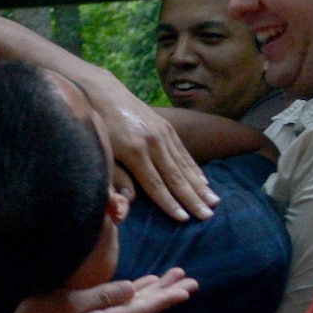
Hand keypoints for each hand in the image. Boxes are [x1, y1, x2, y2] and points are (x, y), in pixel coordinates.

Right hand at [0, 270, 198, 312]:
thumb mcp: (70, 304)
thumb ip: (103, 296)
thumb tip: (133, 289)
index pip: (146, 308)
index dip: (168, 297)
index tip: (188, 288)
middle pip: (147, 307)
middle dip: (169, 291)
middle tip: (191, 279)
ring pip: (137, 306)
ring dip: (156, 291)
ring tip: (175, 278)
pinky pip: (125, 306)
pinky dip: (138, 294)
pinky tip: (143, 287)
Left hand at [84, 76, 215, 221]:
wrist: (103, 93)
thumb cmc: (98, 128)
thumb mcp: (102, 153)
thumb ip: (116, 178)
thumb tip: (130, 203)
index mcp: (135, 151)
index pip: (155, 184)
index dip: (169, 203)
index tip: (184, 219)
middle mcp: (153, 142)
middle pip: (175, 176)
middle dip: (192, 199)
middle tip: (207, 216)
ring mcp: (163, 133)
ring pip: (184, 165)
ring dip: (200, 186)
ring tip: (214, 203)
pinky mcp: (167, 127)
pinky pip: (184, 153)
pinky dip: (195, 169)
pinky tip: (205, 182)